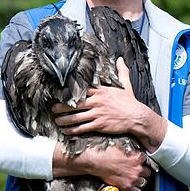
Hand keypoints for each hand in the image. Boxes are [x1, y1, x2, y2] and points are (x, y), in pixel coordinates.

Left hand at [52, 58, 166, 150]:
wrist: (137, 116)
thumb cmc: (130, 102)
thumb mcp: (126, 84)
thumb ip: (121, 71)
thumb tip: (121, 59)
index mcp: (100, 91)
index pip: (81, 90)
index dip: (69, 92)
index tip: (59, 94)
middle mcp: (96, 101)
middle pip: (74, 103)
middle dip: (61, 106)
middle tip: (52, 109)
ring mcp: (97, 113)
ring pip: (76, 117)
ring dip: (64, 119)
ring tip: (56, 120)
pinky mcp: (99, 124)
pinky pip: (82, 127)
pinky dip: (73, 129)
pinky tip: (66, 131)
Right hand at [77, 146, 151, 190]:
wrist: (98, 164)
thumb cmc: (106, 156)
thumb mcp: (120, 149)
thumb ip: (128, 153)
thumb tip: (129, 154)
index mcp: (136, 159)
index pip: (145, 159)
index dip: (141, 160)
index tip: (139, 161)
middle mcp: (136, 169)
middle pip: (147, 172)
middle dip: (143, 171)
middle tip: (139, 171)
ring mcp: (132, 179)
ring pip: (143, 182)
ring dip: (140, 180)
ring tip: (136, 179)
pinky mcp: (126, 187)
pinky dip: (136, 190)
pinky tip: (134, 188)